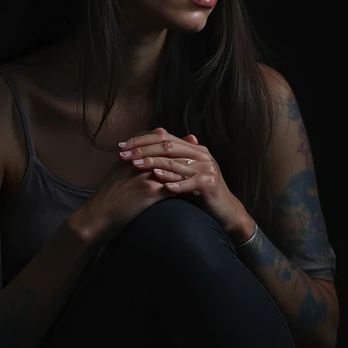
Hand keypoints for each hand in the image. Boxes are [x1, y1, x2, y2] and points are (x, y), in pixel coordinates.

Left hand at [118, 127, 249, 236]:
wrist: (225, 211)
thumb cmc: (200, 192)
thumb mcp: (185, 172)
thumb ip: (172, 157)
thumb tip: (156, 136)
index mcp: (193, 149)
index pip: (164, 138)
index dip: (141, 140)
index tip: (122, 146)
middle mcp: (201, 154)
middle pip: (168, 147)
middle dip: (142, 150)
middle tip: (123, 155)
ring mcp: (206, 167)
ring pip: (175, 163)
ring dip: (153, 164)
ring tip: (135, 166)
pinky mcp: (210, 183)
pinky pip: (189, 182)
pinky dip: (175, 184)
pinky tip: (160, 185)